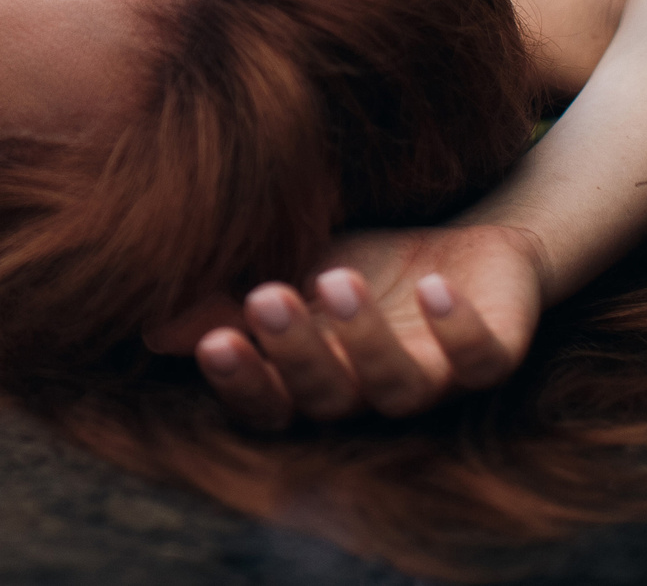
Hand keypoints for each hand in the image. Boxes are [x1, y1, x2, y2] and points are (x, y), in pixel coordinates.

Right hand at [145, 222, 547, 427]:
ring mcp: (434, 380)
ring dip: (366, 339)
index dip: (243, 382)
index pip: (270, 403)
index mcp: (317, 382)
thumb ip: (227, 300)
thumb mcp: (287, 270)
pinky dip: (458, 331)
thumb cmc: (363, 263)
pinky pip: (480, 360)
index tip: (214, 340)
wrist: (462, 242)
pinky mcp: (493, 354)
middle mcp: (370, 394)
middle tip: (268, 298)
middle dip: (296, 352)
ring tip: (337, 281)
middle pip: (328, 398)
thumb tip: (153, 327)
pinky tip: (434, 290)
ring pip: (398, 386)